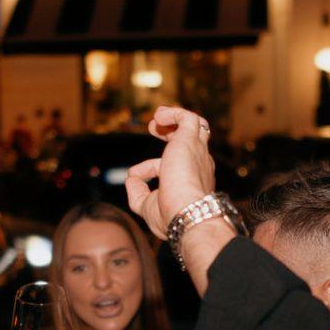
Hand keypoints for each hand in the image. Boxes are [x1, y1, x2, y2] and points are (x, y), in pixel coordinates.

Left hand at [124, 106, 215, 239]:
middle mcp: (198, 165)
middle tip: (153, 127)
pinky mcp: (191, 140)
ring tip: (158, 117)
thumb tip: (131, 179)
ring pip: (195, 126)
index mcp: (192, 181)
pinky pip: (188, 118)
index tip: (135, 175)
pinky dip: (173, 113)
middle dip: (171, 132)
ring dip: (175, 118)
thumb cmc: (171, 215)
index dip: (150, 168)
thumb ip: (137, 193)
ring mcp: (196, 151)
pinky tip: (159, 118)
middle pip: (190, 141)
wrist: (187, 213)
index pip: (173, 166)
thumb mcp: (147, 206)